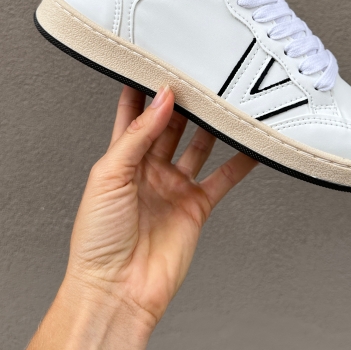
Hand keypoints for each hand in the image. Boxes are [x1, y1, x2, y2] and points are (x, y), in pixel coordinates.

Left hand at [64, 84, 256, 327]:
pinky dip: (240, 162)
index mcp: (121, 159)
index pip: (135, 113)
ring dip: (213, 124)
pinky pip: (223, 178)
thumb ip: (138, 135)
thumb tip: (163, 98)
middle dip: (185, 100)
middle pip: (171, 125)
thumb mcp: (109, 175)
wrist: (117, 289)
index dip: (145, 88)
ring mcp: (174, 187)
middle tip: (202, 73)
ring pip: (199, 145)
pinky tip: (253, 144)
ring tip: (228, 98)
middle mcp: (149, 169)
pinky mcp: (196, 206)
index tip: (160, 60)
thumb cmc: (97, 238)